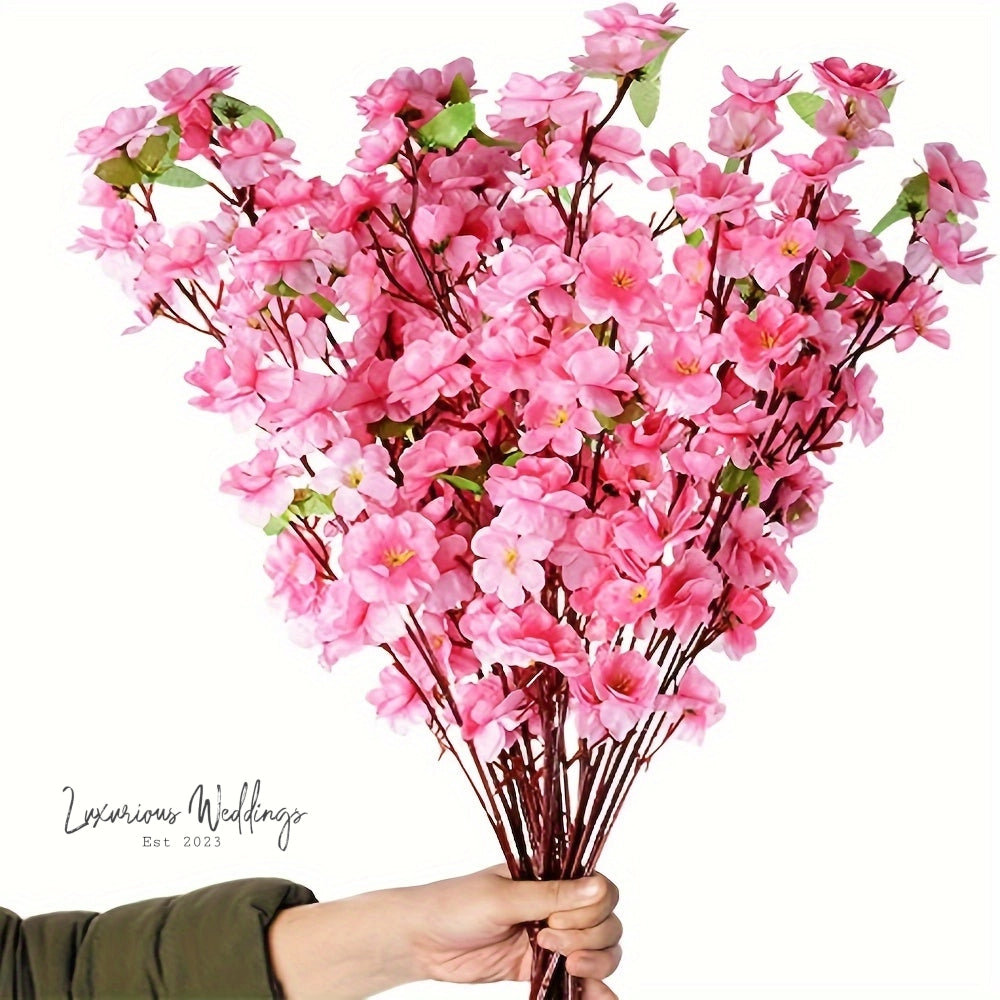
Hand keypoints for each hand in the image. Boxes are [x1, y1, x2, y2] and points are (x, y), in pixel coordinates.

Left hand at [268, 865, 622, 999]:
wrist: (421, 942)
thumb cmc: (454, 905)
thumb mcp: (503, 898)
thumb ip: (552, 897)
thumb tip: (599, 887)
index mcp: (550, 876)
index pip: (601, 890)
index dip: (591, 910)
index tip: (557, 922)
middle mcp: (556, 905)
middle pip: (606, 922)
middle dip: (588, 938)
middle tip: (546, 941)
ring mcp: (551, 938)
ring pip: (601, 950)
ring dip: (595, 962)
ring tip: (567, 967)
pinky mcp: (540, 968)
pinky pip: (579, 980)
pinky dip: (594, 989)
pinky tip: (600, 998)